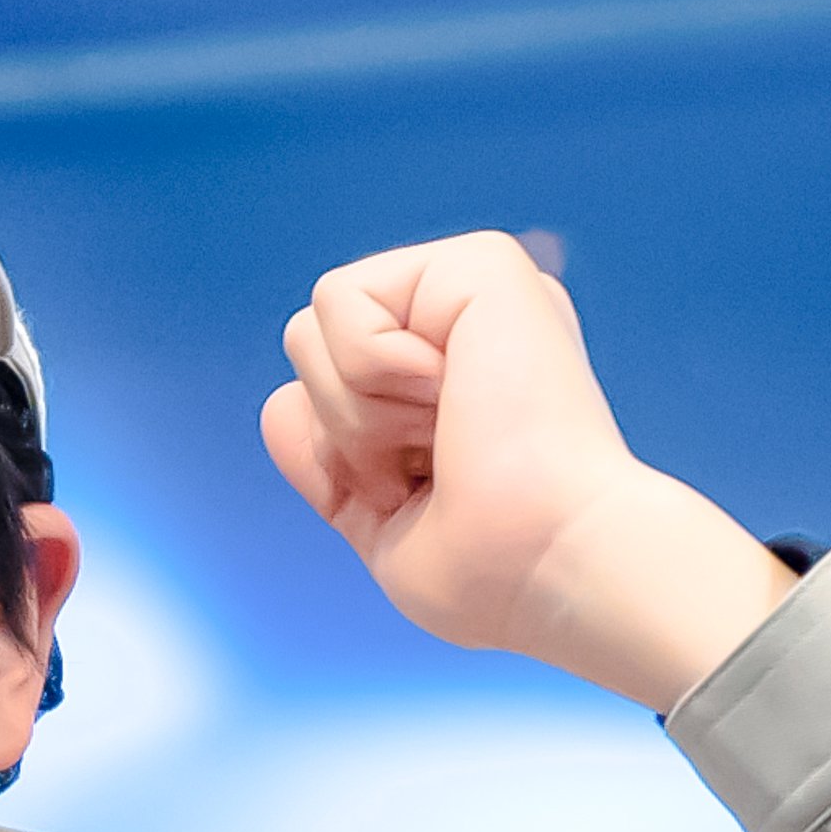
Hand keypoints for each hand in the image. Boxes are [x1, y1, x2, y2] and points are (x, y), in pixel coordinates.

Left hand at [262, 233, 790, 712]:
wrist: (550, 564)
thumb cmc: (493, 570)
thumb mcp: (382, 523)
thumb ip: (328, 462)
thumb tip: (280, 400)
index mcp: (454, 380)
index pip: (320, 397)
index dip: (341, 461)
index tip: (421, 496)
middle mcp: (467, 325)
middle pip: (305, 353)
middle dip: (342, 431)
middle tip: (435, 465)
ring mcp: (475, 291)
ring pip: (311, 328)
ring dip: (358, 411)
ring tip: (449, 433)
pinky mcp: (480, 261)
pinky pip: (339, 301)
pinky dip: (371, 370)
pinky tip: (455, 395)